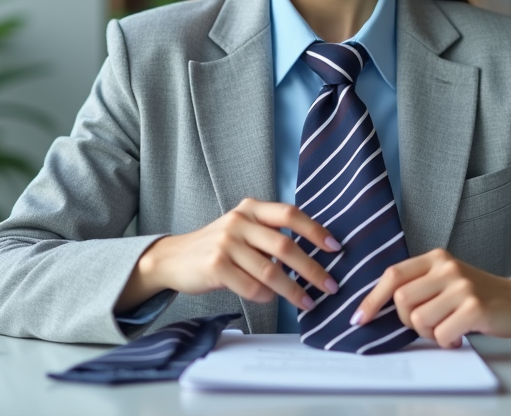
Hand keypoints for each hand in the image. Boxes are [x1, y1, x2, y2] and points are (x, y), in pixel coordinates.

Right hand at [116, 198, 341, 312]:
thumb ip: (269, 234)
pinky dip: (266, 297)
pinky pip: (251, 287)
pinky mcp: (216, 266)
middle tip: (330, 286)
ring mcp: (226, 243)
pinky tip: (271, 299)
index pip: (290, 214)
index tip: (336, 248)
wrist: (174, 258)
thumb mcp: (241, 229)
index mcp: (250, 209)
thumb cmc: (216, 246)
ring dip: (294, 291)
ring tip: (308, 302)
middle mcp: (239, 222)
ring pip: (270, 271)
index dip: (315, 231)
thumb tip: (312, 253)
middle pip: (285, 246)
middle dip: (312, 269)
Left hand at [351, 249, 510, 347]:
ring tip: (447, 329)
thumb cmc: (476, 295)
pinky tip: (458, 335)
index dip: (372, 298)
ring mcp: (462, 286)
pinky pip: (441, 333)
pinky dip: (446, 341)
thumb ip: (418, 285)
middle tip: (428, 326)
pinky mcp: (474, 307)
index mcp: (435, 257)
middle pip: (402, 300)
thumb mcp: (445, 280)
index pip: (393, 275)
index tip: (359, 318)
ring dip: (429, 334)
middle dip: (407, 321)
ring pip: (419, 320)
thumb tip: (377, 309)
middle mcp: (447, 267)